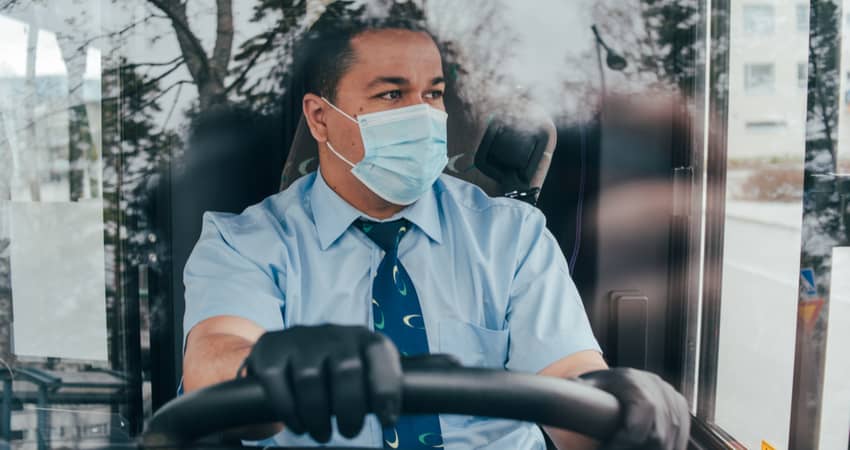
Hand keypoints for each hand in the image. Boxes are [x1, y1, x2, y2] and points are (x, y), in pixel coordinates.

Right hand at [242, 325, 401, 442]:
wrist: (287, 350)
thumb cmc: (334, 369)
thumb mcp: (362, 370)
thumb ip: (377, 386)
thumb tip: (389, 415)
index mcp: (363, 338)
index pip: (381, 354)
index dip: (386, 390)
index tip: (386, 420)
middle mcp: (334, 333)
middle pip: (346, 369)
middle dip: (350, 410)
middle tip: (349, 432)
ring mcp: (301, 339)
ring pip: (310, 378)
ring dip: (318, 416)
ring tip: (323, 434)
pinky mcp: (271, 349)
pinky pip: (277, 381)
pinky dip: (289, 411)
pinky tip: (299, 425)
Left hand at [579, 368, 689, 449]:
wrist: (616, 381)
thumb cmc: (596, 389)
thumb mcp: (581, 389)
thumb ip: (572, 396)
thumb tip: (552, 402)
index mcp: (633, 381)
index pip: (642, 417)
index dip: (626, 441)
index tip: (605, 449)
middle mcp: (658, 387)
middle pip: (659, 436)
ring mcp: (673, 399)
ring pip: (672, 441)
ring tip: (627, 449)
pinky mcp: (681, 411)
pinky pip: (679, 440)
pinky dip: (666, 448)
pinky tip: (644, 449)